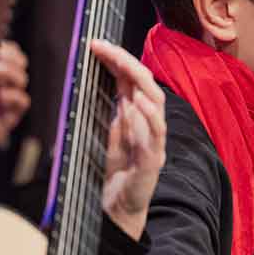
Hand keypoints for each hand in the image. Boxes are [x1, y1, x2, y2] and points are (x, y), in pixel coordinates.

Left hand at [0, 41, 30, 169]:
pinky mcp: (9, 116)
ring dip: (11, 73)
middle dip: (10, 56)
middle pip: (19, 61)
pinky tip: (1, 96)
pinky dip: (15, 95)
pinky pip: (24, 101)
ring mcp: (4, 99)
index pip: (6, 50)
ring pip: (23, 78)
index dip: (4, 46)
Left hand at [91, 40, 166, 240]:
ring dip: (140, 84)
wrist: (120, 210)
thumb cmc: (119, 174)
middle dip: (127, 63)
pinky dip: (147, 119)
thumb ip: (118, 111)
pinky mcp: (152, 162)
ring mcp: (154, 142)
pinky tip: (136, 105)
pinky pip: (155, 137)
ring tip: (123, 66)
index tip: (96, 44)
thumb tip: (116, 82)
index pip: (133, 80)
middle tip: (105, 48)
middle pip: (147, 86)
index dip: (118, 59)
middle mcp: (151, 125)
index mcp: (140, 117)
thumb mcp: (114, 135)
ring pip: (156, 105)